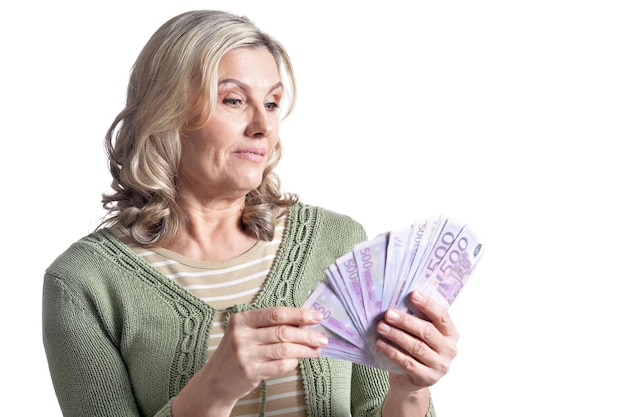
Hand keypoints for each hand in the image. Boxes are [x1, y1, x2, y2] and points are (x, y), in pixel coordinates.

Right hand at [172, 307, 326, 416]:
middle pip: (283, 331)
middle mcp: (242, 335)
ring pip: (284, 349)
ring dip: (305, 349)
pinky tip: (298, 360)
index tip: (316, 316)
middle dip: (307, 335)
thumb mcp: (245, 332)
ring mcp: (245, 355)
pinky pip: (280, 365)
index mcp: (242, 320)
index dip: (299, 314)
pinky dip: (292, 362)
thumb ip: (268, 326)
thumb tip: (303, 322)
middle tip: (322, 338)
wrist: (215, 380)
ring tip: (316, 350)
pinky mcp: (250, 372)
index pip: (276, 313)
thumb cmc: (235, 352)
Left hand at [375, 290, 458, 391]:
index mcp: (451, 334)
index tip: (412, 294)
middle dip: (406, 321)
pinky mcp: (426, 378)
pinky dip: (392, 352)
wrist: (411, 379)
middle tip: (388, 313)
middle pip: (427, 332)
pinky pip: (407, 363)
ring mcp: (440, 366)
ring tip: (381, 326)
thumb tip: (399, 297)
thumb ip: (418, 318)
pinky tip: (380, 343)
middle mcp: (449, 350)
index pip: (442, 316)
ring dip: (396, 335)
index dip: (428, 304)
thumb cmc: (417, 347)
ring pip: (416, 347)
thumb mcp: (421, 333)